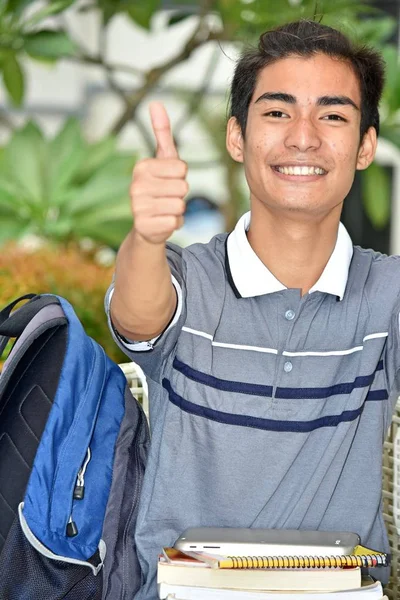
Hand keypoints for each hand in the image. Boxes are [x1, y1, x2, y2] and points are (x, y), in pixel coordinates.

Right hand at [130, 102, 187, 243]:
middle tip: (166, 197)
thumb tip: (156, 102)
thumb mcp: (162, 159)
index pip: (181, 168)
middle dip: (180, 194)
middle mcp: (136, 186)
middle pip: (183, 187)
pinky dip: (174, 223)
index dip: (181, 176)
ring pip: (180, 205)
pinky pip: (176, 222)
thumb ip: (162, 132)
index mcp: (141, 167)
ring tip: (164, 209)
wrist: (146, 224)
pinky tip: (162, 221)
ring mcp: (138, 207)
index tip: (167, 180)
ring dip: (178, 209)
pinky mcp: (144, 227)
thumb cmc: (159, 186)